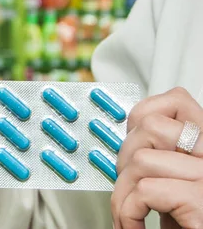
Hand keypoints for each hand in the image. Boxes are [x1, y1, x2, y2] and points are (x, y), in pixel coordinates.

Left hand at [111, 87, 202, 228]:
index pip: (176, 100)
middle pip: (151, 126)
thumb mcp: (177, 180)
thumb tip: (128, 136)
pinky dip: (128, 212)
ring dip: (122, 192)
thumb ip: (163, 154)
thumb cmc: (188, 222)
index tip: (132, 144)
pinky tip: (133, 225)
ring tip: (129, 213)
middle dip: (124, 158)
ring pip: (141, 159)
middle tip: (126, 187)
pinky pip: (145, 191)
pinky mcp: (201, 200)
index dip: (142, 116)